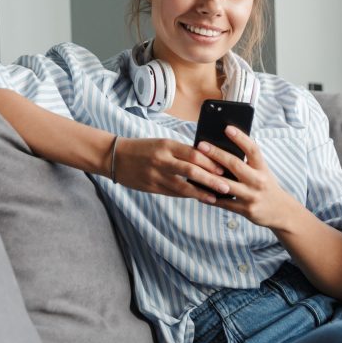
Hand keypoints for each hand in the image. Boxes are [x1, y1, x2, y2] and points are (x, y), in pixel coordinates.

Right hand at [114, 138, 229, 203]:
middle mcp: (162, 160)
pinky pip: (173, 193)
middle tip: (226, 186)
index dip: (210, 162)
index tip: (223, 168)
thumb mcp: (162, 143)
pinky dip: (187, 195)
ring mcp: (156, 175)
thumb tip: (206, 160)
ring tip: (215, 197)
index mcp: (167, 145)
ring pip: (182, 186)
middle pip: (191, 171)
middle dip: (210, 179)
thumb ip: (181, 152)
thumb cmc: (144, 148)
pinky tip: (198, 198)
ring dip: (201, 193)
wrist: (116, 157)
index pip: (193, 153)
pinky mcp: (151, 187)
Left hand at [197, 126, 299, 228]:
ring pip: (226, 184)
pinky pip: (224, 203)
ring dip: (209, 176)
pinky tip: (198, 190)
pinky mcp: (245, 210)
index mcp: (262, 168)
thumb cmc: (267, 186)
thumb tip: (225, 147)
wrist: (281, 211)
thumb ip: (248, 162)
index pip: (253, 149)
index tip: (227, 128)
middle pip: (235, 164)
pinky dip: (210, 197)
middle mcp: (258, 181)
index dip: (240, 138)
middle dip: (216, 154)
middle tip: (201, 145)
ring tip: (194, 167)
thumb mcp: (263, 171)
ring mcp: (251, 196)